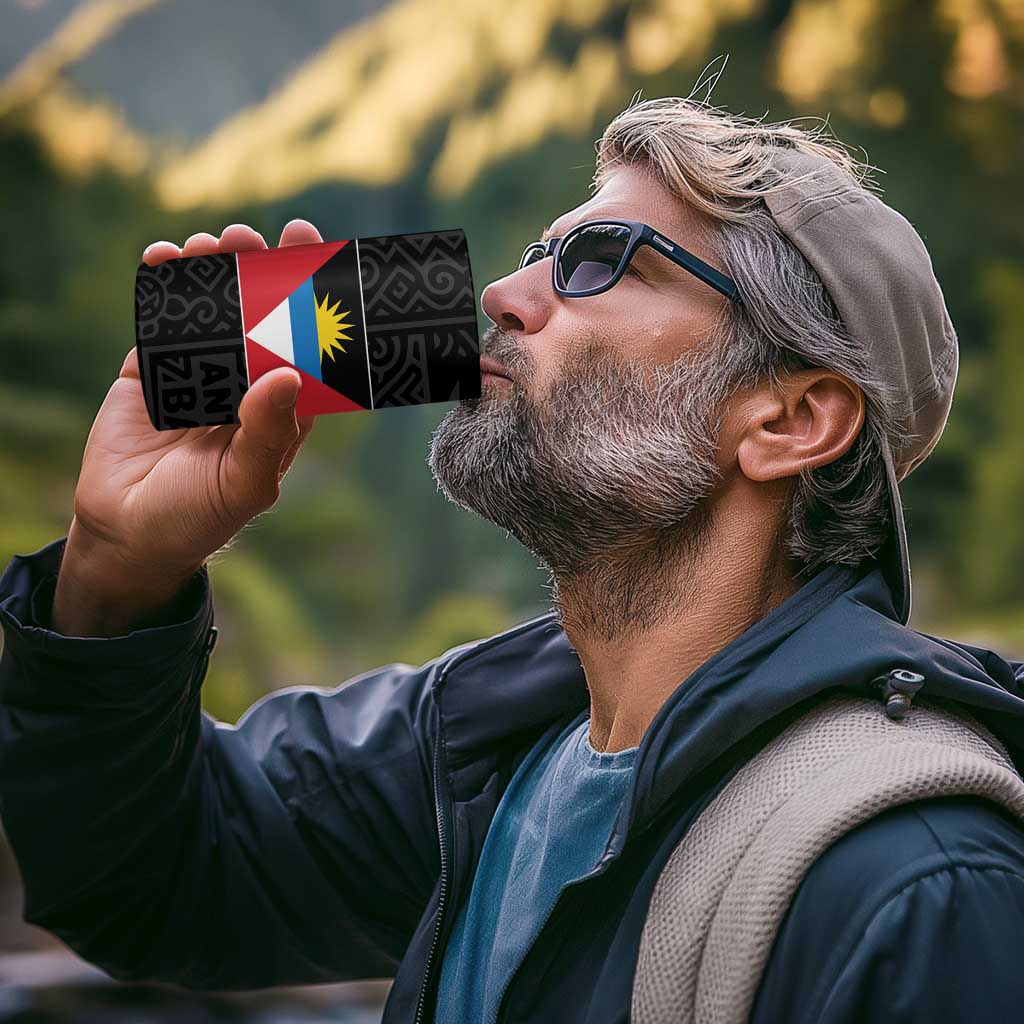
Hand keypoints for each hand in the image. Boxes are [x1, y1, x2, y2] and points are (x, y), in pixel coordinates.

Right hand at [52, 220, 320, 634]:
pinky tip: (164, 259)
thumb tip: (286, 374)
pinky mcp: (152, 369)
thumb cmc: (199, 516)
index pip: (305, 344)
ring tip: (211, 245)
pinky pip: (161, 319)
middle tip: (254, 238)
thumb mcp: (244, 483)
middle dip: (259, 270)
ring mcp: (199, 372)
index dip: (312, 299)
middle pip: (260, 313)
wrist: (127, 533)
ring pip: (212, 308)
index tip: (314, 253)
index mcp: (280, 407)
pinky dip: (163, 285)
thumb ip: (268, 433)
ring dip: (213, 270)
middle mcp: (245, 382)